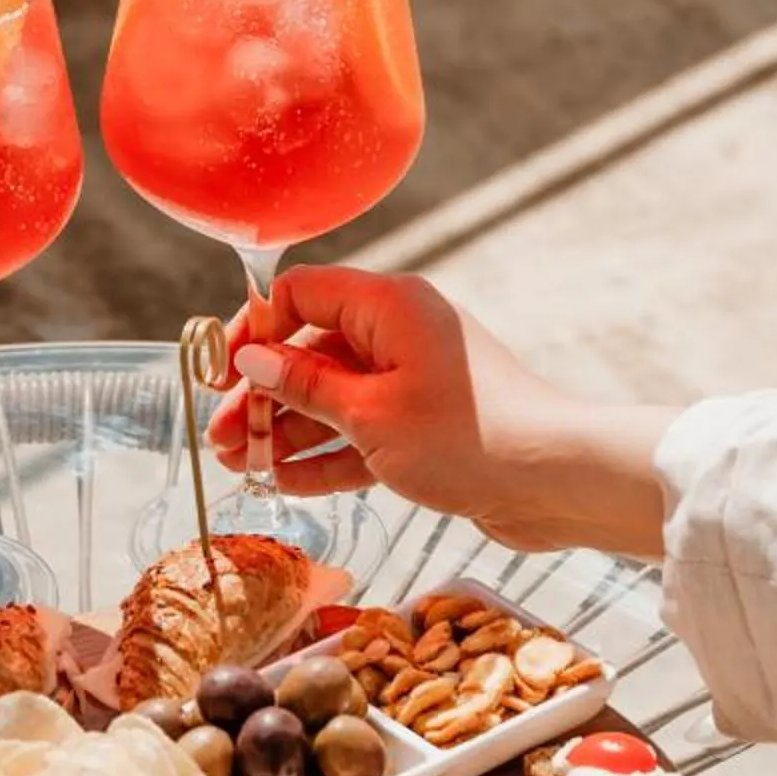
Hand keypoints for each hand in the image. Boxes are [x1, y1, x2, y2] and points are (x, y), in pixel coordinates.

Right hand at [207, 267, 676, 559]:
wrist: (555, 481)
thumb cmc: (469, 437)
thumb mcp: (370, 414)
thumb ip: (305, 386)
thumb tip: (252, 359)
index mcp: (390, 305)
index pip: (301, 293)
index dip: (253, 329)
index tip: (220, 374)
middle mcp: (402, 332)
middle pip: (312, 351)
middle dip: (264, 395)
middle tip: (223, 438)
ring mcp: (416, 379)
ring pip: (334, 397)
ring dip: (288, 431)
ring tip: (241, 467)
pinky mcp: (427, 424)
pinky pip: (364, 430)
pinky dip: (328, 453)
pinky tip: (286, 481)